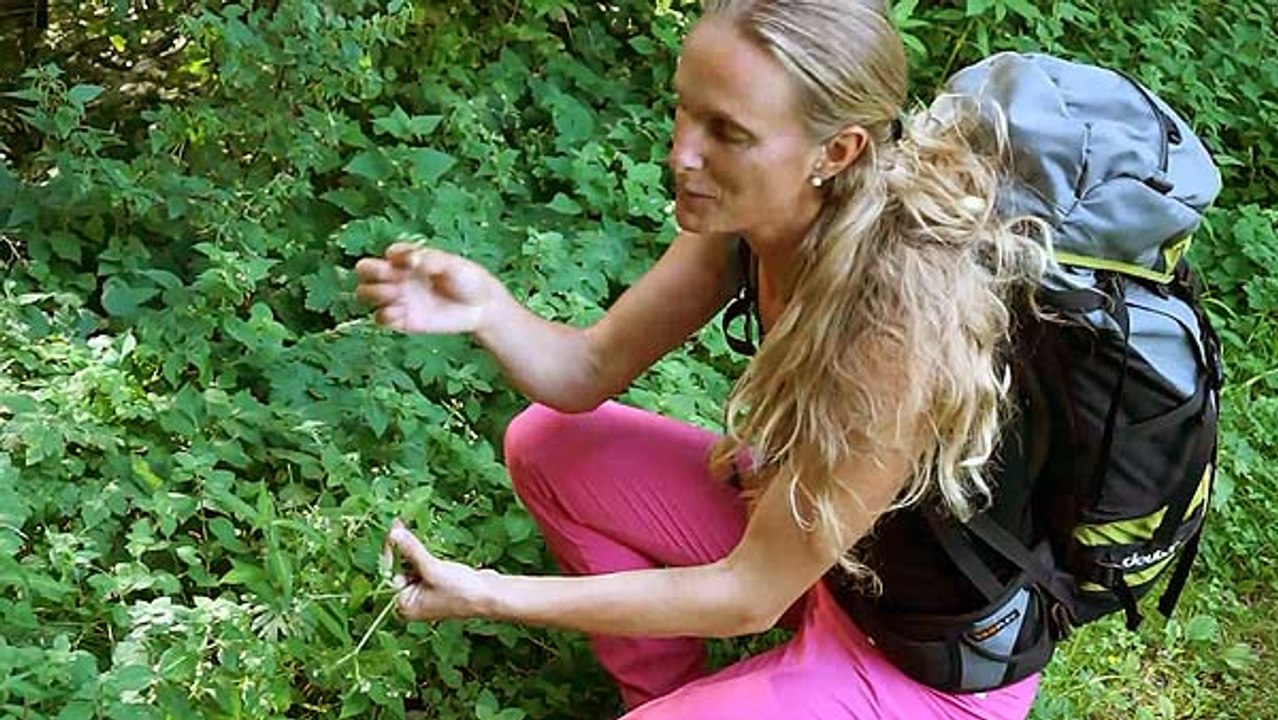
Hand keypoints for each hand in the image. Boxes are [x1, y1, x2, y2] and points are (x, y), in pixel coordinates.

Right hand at [354, 242, 506, 334]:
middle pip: (364, 271)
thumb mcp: (452, 264)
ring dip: (375, 294)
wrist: (480, 307)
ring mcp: (399, 298)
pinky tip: (401, 313)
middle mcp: (399, 277)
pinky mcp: (403, 320)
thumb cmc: (468, 279)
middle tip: (395, 280)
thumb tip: (409, 260)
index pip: (385, 254)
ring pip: (365, 294)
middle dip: (371, 274)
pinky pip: (379, 318)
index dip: (392, 258)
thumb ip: (430, 260)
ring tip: (400, 296)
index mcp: (408, 259)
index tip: (409, 263)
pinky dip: (384, 315)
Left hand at [383, 519, 494, 621]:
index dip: (390, 552)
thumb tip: (393, 534)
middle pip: (399, 570)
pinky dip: (425, 557)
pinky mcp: (437, 586)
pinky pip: (424, 568)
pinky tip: (433, 551)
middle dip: (403, 550)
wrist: (490, 596)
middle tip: (400, 525)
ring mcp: (425, 594)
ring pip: (412, 567)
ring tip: (418, 537)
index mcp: (405, 606)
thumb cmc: (460, 590)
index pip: (390, 575)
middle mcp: (412, 603)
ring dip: (415, 552)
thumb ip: (411, 551)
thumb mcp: (432, 568)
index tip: (393, 531)